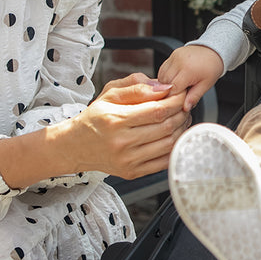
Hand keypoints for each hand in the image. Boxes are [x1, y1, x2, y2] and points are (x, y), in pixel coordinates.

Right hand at [66, 73, 191, 179]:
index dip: (176, 100)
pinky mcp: (132, 172)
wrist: (74, 146)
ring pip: (169, 144)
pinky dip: (176, 148)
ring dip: (182, 129)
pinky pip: (163, 162)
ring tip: (182, 118)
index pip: (158, 109)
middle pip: (166, 127)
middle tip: (185, 104)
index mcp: (116, 120)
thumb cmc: (95, 117)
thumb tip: (164, 87)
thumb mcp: (110, 93)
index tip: (181, 93)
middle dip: (182, 113)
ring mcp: (128, 160)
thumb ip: (137, 87)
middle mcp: (122, 142)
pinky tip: (176, 135)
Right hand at [157, 44, 224, 111]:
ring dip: (166, 85)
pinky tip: (174, 80)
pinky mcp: (172, 55)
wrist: (213, 51)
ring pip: (161, 76)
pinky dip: (165, 77)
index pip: (172, 89)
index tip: (177, 103)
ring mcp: (174, 57)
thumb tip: (185, 108)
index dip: (173, 98)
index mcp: (188, 70)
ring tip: (178, 87)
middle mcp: (178, 62)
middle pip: (164, 83)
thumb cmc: (211, 67)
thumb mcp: (206, 85)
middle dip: (169, 92)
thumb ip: (194, 97)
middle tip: (179, 95)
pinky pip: (163, 69)